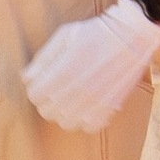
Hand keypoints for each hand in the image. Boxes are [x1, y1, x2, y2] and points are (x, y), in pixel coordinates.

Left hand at [22, 0, 159, 131]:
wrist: (132, 36)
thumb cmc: (95, 33)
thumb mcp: (64, 35)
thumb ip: (43, 58)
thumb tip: (27, 78)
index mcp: (63, 72)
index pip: (34, 95)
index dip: (36, 88)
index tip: (43, 81)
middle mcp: (78, 91)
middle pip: (47, 112)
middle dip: (46, 101)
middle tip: (56, 89)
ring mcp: (95, 102)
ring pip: (66, 123)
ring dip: (64, 113)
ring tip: (70, 99)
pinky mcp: (110, 108)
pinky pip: (89, 127)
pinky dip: (85, 120)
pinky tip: (86, 106)